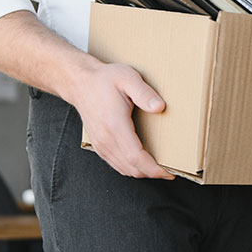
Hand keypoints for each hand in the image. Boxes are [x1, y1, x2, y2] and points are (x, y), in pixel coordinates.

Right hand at [65, 62, 173, 179]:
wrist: (79, 83)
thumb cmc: (104, 80)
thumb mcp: (127, 78)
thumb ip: (144, 93)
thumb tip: (160, 107)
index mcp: (114, 125)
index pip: (136, 157)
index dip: (154, 168)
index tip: (169, 171)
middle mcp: (106, 139)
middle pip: (132, 168)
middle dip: (153, 173)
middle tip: (171, 169)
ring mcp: (101, 145)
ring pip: (125, 169)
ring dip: (143, 172)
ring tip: (160, 167)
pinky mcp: (99, 146)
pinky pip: (117, 165)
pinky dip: (132, 168)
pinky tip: (143, 162)